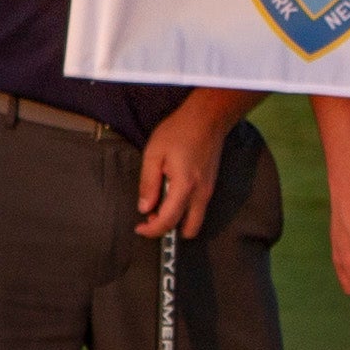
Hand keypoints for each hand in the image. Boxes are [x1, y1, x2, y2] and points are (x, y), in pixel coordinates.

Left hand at [133, 100, 237, 238]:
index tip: (139, 228)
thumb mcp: (154, 153)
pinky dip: (185, 210)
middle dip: (169, 230)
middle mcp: (200, 194)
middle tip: (152, 217)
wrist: (207, 119)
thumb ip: (148, 183)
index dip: (151, 230)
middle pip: (189, 230)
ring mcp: (209, 191)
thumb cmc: (179, 131)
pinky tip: (172, 193)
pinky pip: (198, 208)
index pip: (168, 221)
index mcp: (184, 186)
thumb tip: (144, 207)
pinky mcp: (211, 186)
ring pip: (196, 221)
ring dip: (178, 220)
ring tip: (161, 203)